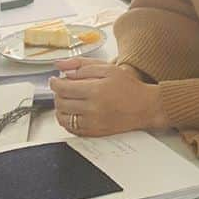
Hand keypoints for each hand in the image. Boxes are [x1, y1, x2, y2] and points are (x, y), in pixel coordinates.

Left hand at [50, 58, 167, 137]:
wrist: (144, 107)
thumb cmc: (129, 87)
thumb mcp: (109, 68)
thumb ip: (84, 66)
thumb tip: (62, 67)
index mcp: (95, 90)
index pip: (63, 88)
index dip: (55, 82)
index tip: (55, 79)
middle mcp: (91, 108)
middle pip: (61, 102)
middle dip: (57, 94)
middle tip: (63, 87)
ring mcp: (92, 122)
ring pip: (63, 117)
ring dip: (60, 107)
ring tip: (67, 100)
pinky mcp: (93, 132)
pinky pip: (71, 128)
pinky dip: (67, 120)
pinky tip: (72, 112)